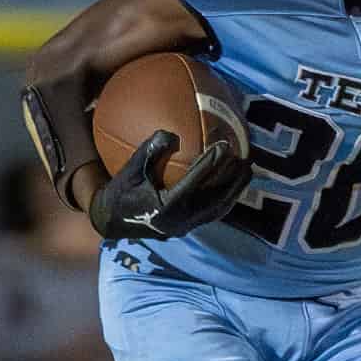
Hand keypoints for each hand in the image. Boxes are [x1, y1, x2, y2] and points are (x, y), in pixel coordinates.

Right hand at [90, 129, 250, 241]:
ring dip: (235, 190)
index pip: (196, 181)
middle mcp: (181, 220)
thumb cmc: (120, 192)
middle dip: (233, 179)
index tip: (225, 145)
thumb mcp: (130, 170)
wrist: (113, 222)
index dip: (212, 163)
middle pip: (216, 198)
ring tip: (248, 172)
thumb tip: (170, 132)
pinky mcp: (189, 228)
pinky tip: (234, 186)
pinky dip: (226, 198)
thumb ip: (148, 151)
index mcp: (166, 206)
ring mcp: (187, 226)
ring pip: (219, 208)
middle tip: (247, 159)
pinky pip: (214, 213)